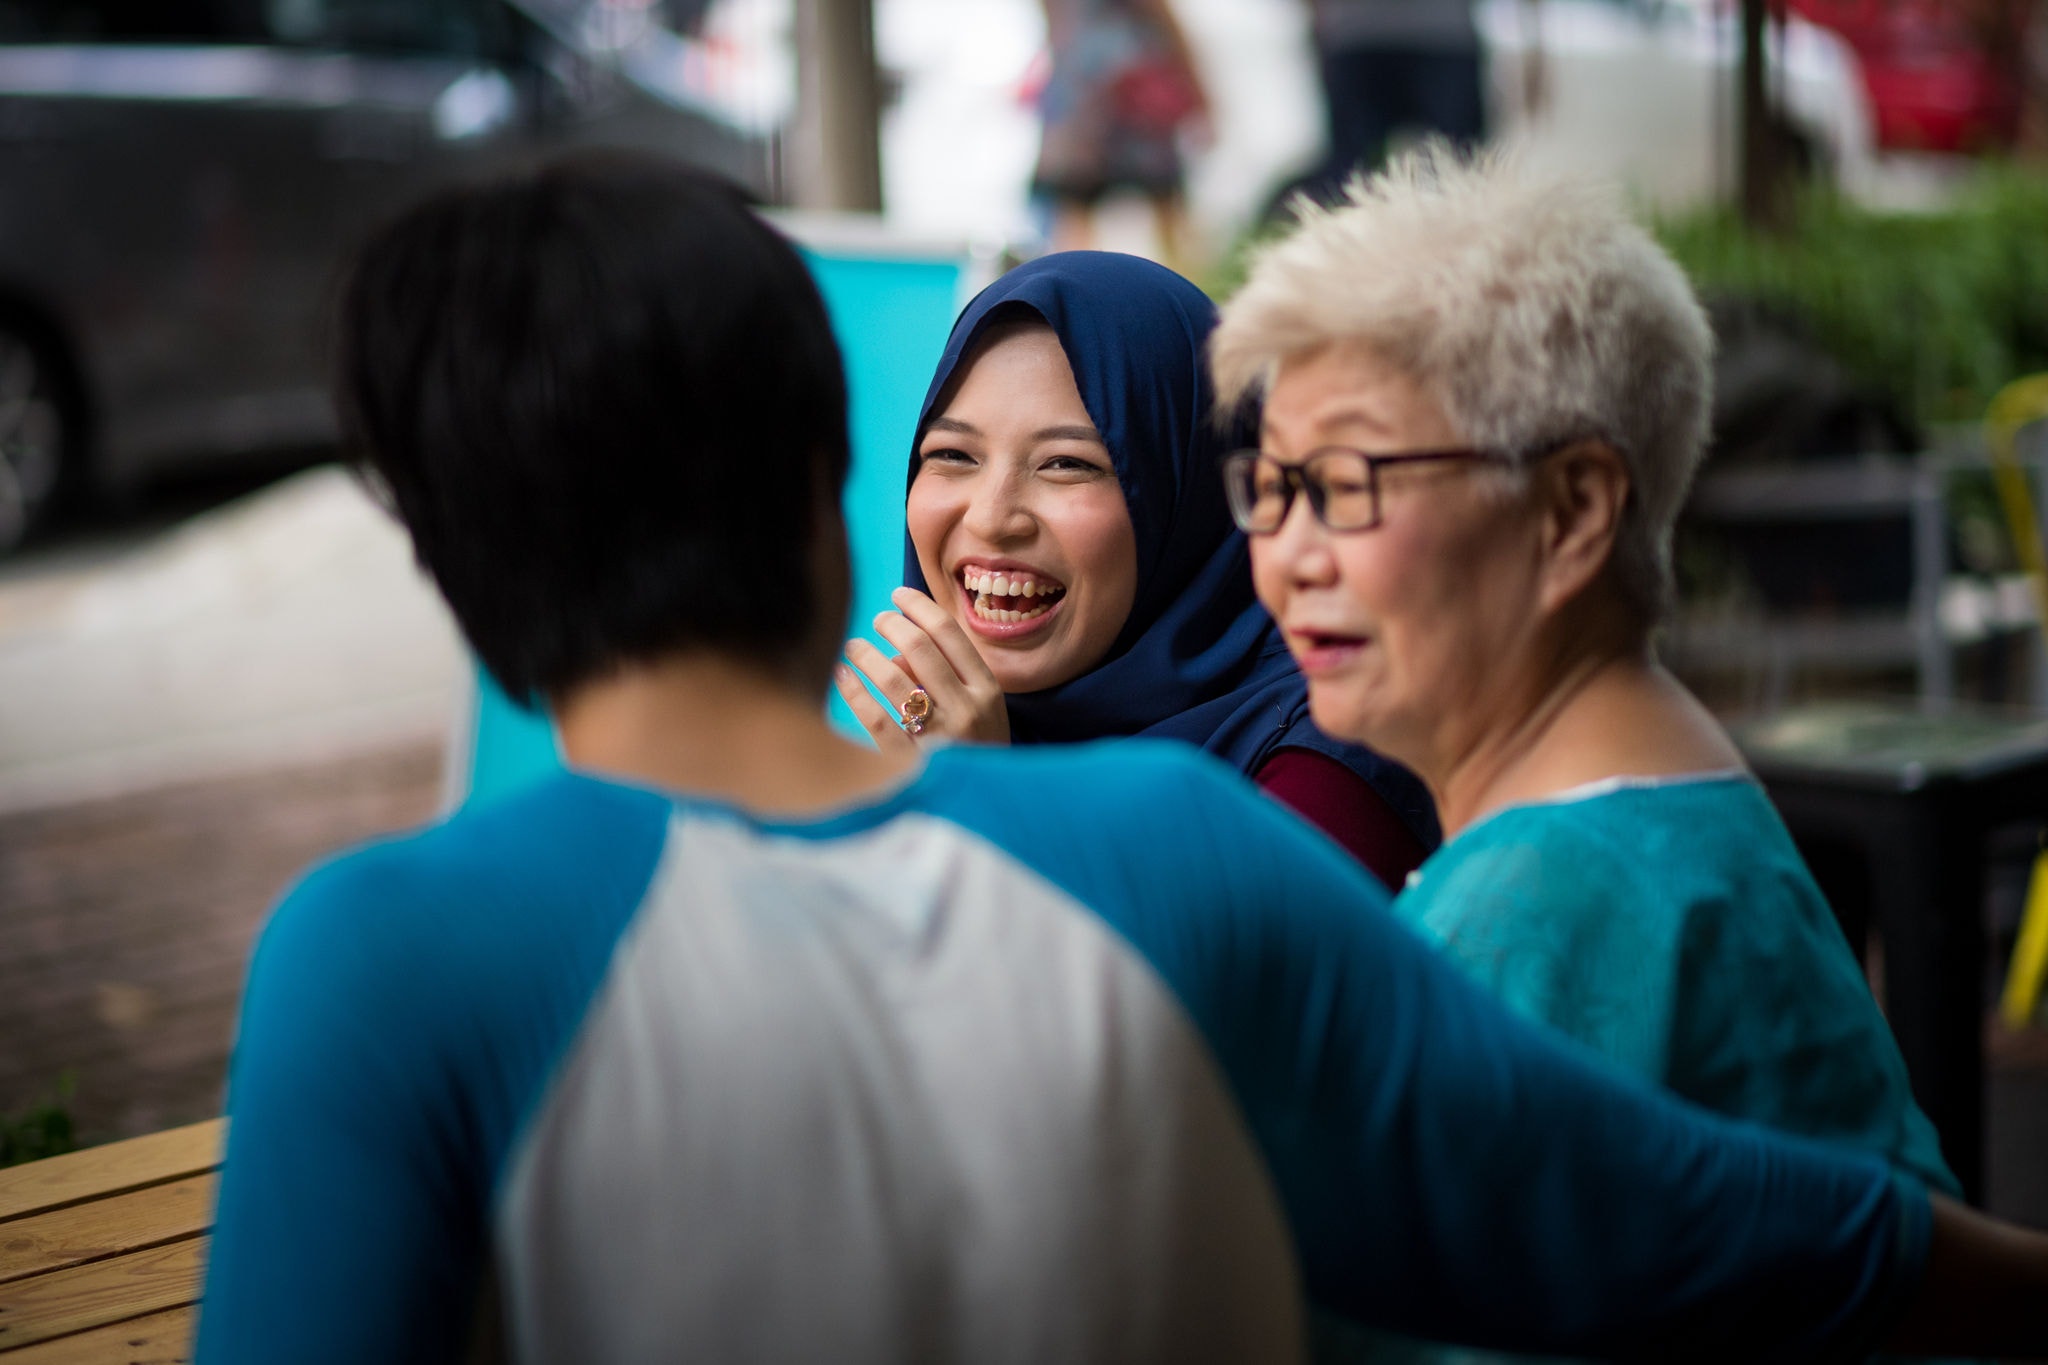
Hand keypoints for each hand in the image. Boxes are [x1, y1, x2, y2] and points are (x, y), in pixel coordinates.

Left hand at [835, 587, 1011, 750]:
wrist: (981, 806)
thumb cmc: (975, 748)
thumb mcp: (978, 709)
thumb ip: (946, 673)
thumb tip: (896, 649)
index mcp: (987, 693)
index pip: (950, 634)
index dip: (920, 607)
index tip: (899, 595)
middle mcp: (966, 712)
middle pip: (919, 648)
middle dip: (892, 625)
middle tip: (878, 620)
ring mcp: (938, 738)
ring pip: (892, 678)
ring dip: (866, 654)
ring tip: (853, 647)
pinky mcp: (909, 761)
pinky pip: (873, 717)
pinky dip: (853, 690)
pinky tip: (841, 675)